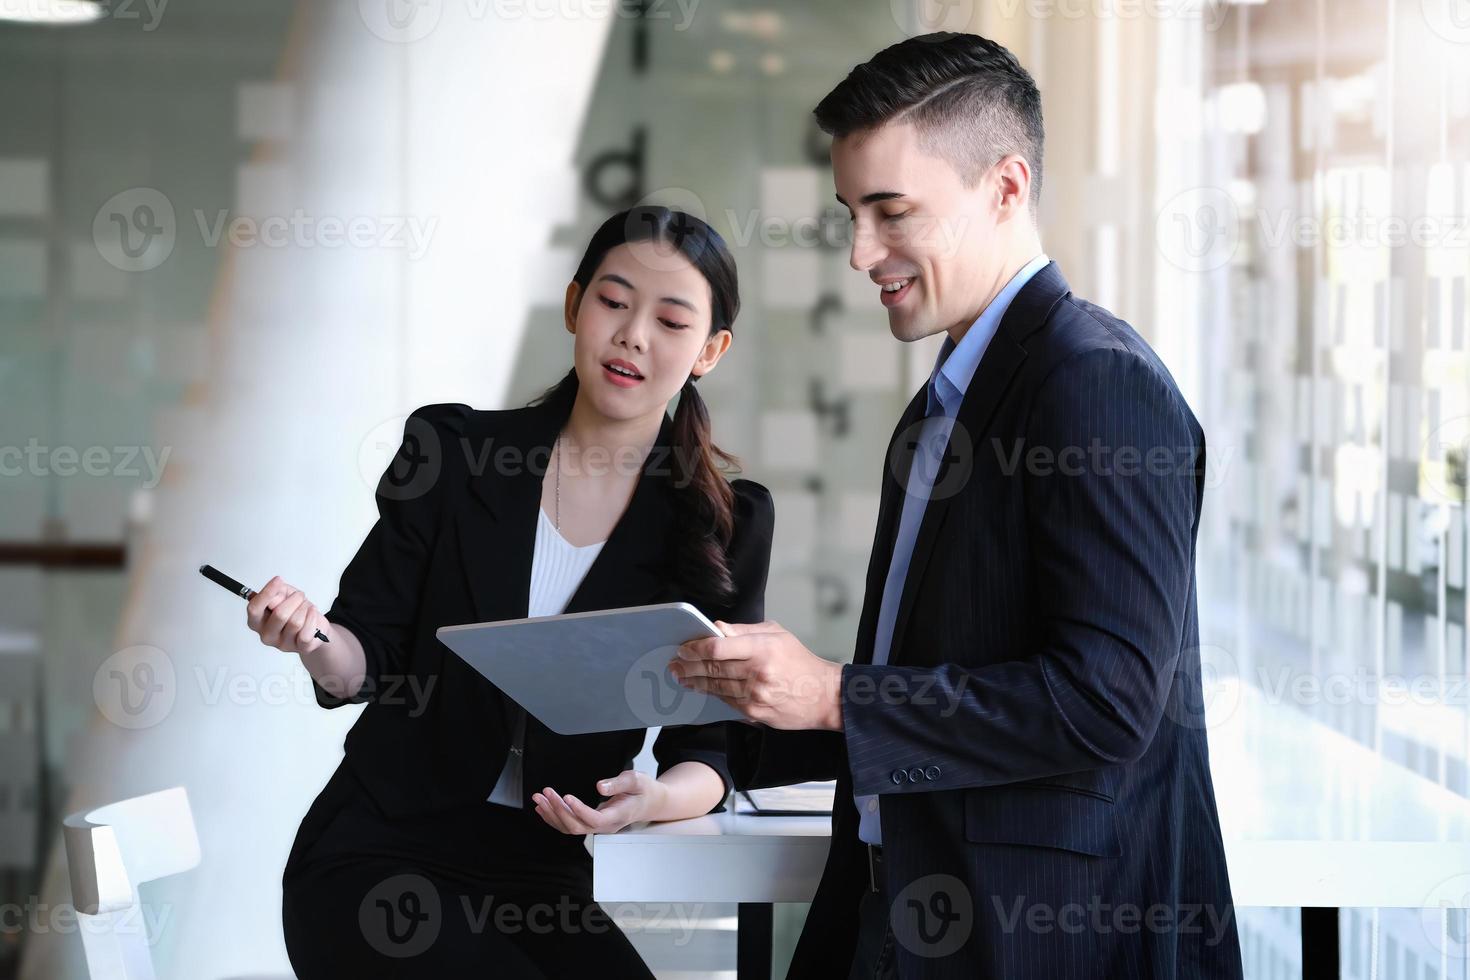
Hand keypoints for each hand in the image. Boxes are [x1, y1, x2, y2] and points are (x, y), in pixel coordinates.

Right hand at [245, 575, 330, 655]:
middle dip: (294, 600)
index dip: (266, 593)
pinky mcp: (300, 648)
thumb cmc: (295, 610)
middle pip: (279, 614)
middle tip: (299, 596)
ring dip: (304, 608)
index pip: (254, 608)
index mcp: (257, 621)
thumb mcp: (285, 596)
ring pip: (295, 622)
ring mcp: (282, 644)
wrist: (314, 626)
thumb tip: (275, 591)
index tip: (278, 580)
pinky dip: (312, 618)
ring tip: (305, 606)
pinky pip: (306, 632)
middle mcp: (266, 635)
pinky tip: (312, 614)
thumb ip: (278, 592)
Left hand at [532, 770, 665, 835]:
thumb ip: (618, 783)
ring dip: (552, 814)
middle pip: (577, 826)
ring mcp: (597, 826)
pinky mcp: (591, 823)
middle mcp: (605, 826)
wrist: (649, 802)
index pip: (595, 819)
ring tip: (539, 797)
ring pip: (570, 827)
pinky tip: (543, 807)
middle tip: (546, 792)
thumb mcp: (636, 780)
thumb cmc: (643, 790)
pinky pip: (569, 825)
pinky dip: (554, 817)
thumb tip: (600, 786)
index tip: (566, 796)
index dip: (578, 810)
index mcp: (617, 816)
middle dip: (558, 810)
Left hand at [671, 620, 843, 730]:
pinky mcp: (755, 712)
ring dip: (694, 681)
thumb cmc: (800, 662)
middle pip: (712, 668)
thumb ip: (744, 631)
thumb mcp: (777, 635)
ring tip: (681, 676)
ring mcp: (755, 695)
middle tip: (674, 663)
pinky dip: (712, 693)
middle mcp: (757, 672)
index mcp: (762, 648)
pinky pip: (726, 701)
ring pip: (715, 686)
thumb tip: (716, 628)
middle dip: (688, 665)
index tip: (684, 648)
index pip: (718, 647)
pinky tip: (702, 688)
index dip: (696, 648)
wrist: (825, 696)